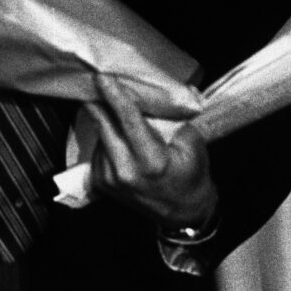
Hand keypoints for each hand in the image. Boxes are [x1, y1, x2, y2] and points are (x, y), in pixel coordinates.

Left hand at [87, 73, 218, 228]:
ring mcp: (110, 179)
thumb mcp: (192, 144)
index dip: (115, 95)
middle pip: (104, 124)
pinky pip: (98, 148)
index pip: (129, 120)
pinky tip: (121, 136)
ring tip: (120, 113)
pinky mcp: (101, 182)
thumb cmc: (191, 177)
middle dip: (100, 100)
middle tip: (99, 80)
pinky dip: (107, 137)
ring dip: (106, 119)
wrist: (182, 213)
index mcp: (151, 161)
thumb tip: (156, 95)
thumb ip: (173, 120)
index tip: (102, 77)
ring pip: (100, 135)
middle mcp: (125, 171)